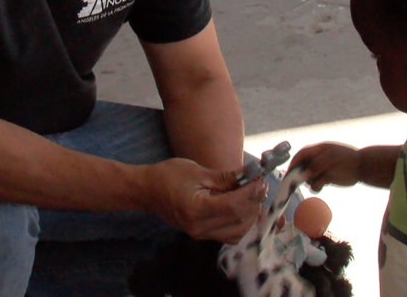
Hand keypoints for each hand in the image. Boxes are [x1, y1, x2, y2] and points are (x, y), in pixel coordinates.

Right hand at [145, 158, 266, 243]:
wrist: (146, 191)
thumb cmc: (168, 176)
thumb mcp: (197, 171)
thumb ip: (226, 177)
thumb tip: (250, 174)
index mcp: (197, 210)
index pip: (234, 206)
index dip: (251, 193)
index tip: (261, 179)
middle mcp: (200, 228)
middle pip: (239, 221)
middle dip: (253, 202)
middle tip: (259, 184)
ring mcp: (200, 234)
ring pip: (237, 232)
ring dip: (250, 215)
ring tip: (252, 195)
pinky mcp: (202, 235)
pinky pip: (229, 235)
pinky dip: (241, 223)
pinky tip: (242, 207)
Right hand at [290, 143, 360, 191]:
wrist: (363, 167)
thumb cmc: (347, 159)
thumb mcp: (331, 159)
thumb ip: (317, 166)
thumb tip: (306, 174)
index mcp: (318, 150)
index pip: (301, 155)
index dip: (294, 163)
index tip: (289, 172)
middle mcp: (318, 159)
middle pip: (302, 167)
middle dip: (300, 175)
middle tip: (297, 183)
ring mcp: (322, 169)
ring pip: (308, 177)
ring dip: (310, 181)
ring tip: (319, 182)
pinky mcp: (326, 178)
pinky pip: (316, 183)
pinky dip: (317, 186)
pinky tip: (322, 187)